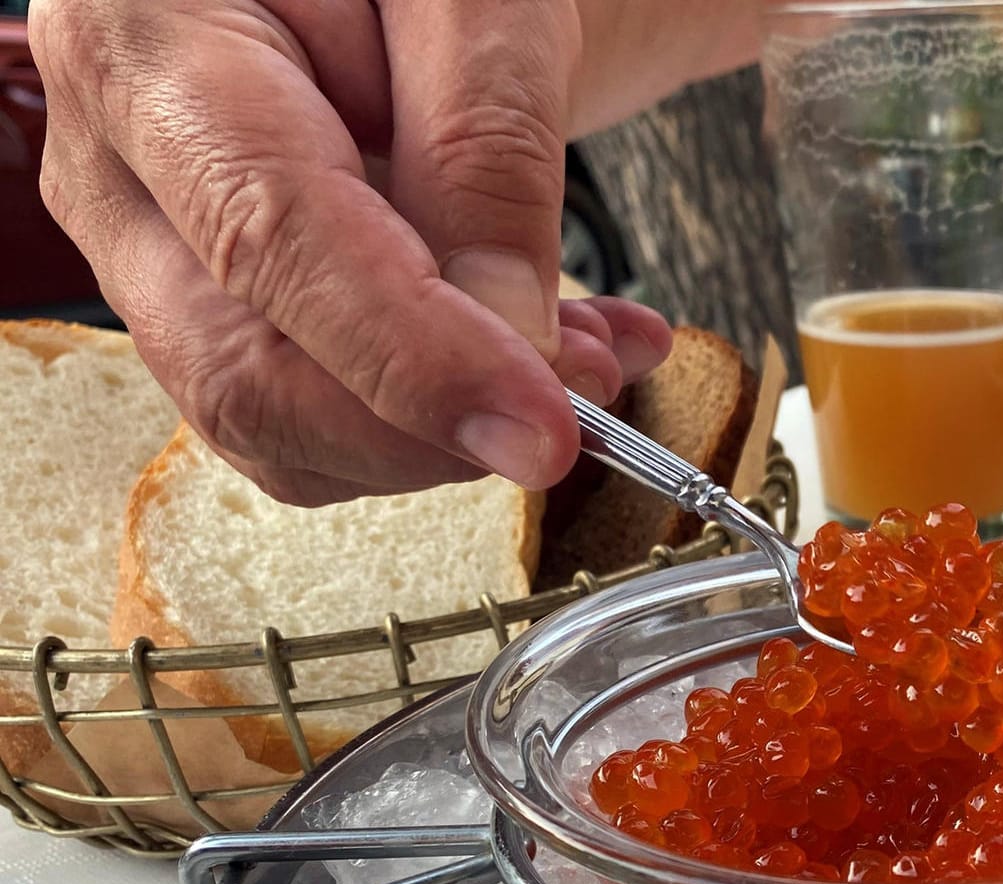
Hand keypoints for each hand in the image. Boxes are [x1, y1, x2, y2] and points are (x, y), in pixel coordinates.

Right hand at [29, 0, 673, 505]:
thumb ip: (488, 150)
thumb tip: (512, 339)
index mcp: (148, 41)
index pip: (268, 238)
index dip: (412, 355)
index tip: (541, 427)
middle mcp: (116, 164)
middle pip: (246, 371)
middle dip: (435, 424)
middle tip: (589, 397)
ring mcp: (152, 250)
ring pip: (283, 424)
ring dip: (454, 430)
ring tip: (594, 351)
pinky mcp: (216, 306)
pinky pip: (321, 415)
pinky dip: (445, 417)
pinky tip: (552, 354)